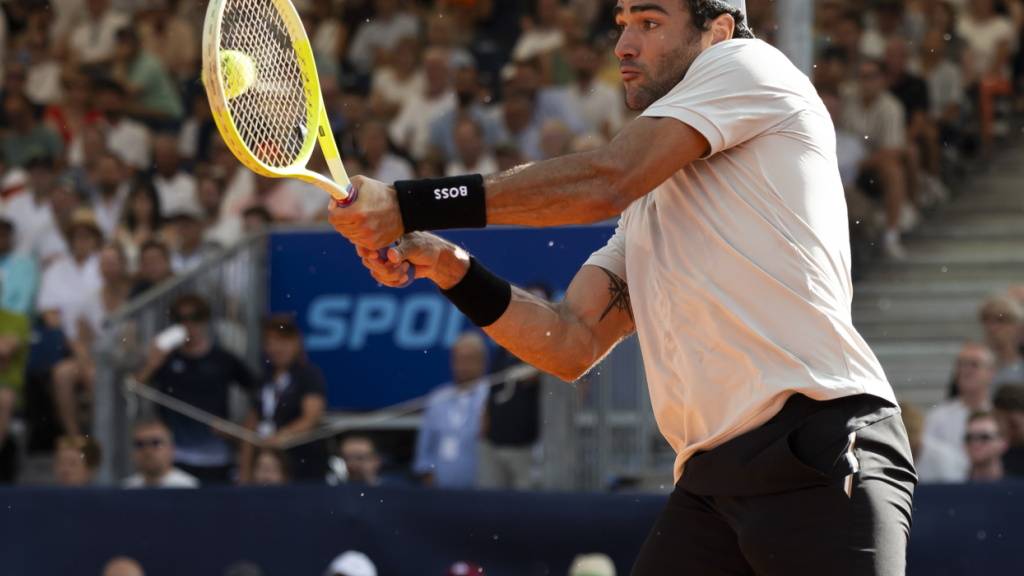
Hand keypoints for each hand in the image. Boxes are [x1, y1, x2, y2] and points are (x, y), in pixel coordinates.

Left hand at [327, 175, 403, 248]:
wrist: (404, 208)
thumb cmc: (381, 193)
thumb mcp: (361, 182)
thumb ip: (342, 190)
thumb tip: (333, 204)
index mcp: (358, 213)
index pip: (333, 218)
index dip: (334, 211)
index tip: (340, 208)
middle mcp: (362, 228)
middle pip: (339, 228)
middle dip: (342, 219)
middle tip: (351, 212)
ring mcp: (369, 238)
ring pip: (348, 235)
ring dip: (350, 227)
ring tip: (361, 218)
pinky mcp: (374, 245)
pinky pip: (358, 242)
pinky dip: (359, 234)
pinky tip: (367, 226)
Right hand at [354, 232, 469, 288]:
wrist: (435, 259)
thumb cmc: (425, 247)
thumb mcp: (415, 246)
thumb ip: (402, 251)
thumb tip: (390, 256)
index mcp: (385, 238)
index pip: (367, 244)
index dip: (366, 251)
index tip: (375, 256)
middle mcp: (381, 249)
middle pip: (369, 262)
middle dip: (385, 268)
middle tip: (401, 265)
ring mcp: (384, 261)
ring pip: (376, 273)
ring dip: (392, 275)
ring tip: (407, 268)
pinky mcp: (388, 272)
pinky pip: (384, 281)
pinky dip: (395, 282)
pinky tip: (406, 277)